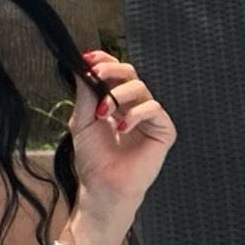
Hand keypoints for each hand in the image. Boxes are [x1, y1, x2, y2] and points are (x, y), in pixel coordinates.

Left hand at [68, 50, 177, 211]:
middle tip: (97, 75)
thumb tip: (82, 68)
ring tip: (103, 113)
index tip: (88, 58)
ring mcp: (149, 116)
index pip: (114, 73)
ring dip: (119, 95)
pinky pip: (153, 108)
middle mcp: (133, 105)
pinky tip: (122, 128)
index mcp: (114, 101)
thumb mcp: (82, 122)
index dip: (104, 61)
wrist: (103, 186)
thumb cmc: (93, 158)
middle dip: (112, 70)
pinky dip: (135, 114)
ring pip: (141, 88)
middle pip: (130, 73)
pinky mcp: (163, 129)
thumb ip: (84, 95)